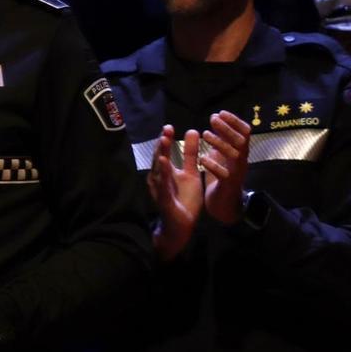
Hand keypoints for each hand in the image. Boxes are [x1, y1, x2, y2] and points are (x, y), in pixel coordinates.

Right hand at [148, 125, 201, 261]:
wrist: (182, 224)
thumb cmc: (184, 198)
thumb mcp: (191, 173)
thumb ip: (190, 155)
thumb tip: (192, 131)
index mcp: (166, 171)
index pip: (163, 152)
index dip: (165, 140)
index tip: (168, 126)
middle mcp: (159, 178)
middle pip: (158, 158)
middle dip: (161, 144)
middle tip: (165, 129)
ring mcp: (159, 188)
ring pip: (159, 169)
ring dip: (160, 155)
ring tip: (163, 141)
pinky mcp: (163, 199)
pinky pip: (162, 185)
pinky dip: (162, 174)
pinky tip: (163, 164)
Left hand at [200, 111, 250, 224]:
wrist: (223, 204)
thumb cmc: (221, 177)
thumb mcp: (221, 156)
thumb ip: (220, 140)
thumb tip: (216, 120)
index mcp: (240, 153)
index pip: (244, 133)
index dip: (234, 121)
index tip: (220, 112)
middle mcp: (242, 161)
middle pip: (241, 141)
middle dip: (228, 128)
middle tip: (213, 118)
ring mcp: (237, 174)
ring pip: (235, 155)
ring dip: (220, 143)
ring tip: (205, 134)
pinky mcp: (228, 186)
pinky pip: (224, 174)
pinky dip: (213, 165)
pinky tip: (202, 158)